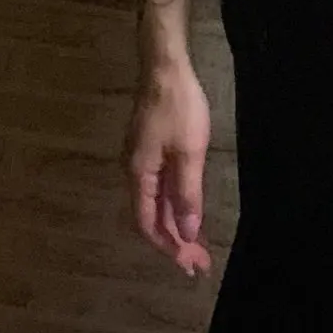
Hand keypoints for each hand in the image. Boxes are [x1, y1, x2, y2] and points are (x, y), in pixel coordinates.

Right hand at [123, 62, 211, 276]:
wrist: (165, 66)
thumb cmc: (178, 107)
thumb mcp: (189, 152)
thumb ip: (187, 194)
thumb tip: (188, 232)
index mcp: (139, 175)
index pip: (148, 224)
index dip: (168, 247)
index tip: (190, 266)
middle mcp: (134, 171)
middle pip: (150, 216)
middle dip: (174, 241)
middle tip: (199, 263)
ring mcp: (140, 158)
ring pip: (154, 202)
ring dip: (174, 224)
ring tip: (195, 245)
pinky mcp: (149, 147)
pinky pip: (158, 186)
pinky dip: (172, 203)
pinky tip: (186, 209)